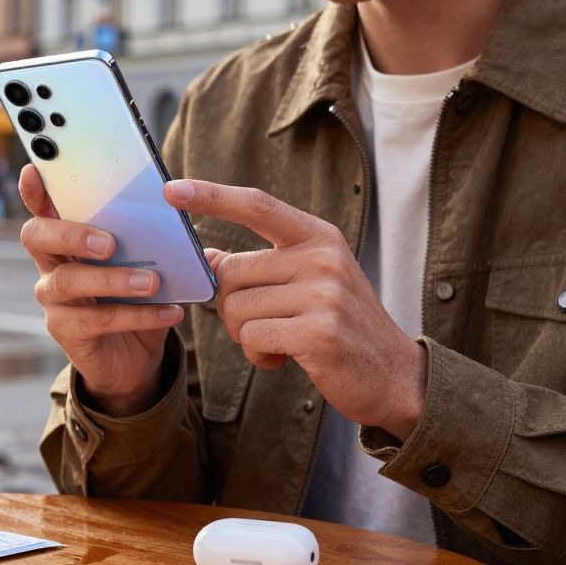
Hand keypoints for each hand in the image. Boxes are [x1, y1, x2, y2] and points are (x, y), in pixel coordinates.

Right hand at [18, 165, 184, 415]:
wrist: (136, 358)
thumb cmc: (136, 297)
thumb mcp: (141, 262)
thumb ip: (143, 237)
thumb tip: (172, 205)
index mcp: (65, 239)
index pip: (41, 207)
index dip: (34, 190)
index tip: (34, 171)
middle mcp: (50, 265)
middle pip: (37, 237)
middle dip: (71, 233)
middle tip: (110, 242)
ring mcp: (54, 300)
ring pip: (68, 281)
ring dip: (113, 279)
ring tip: (152, 282)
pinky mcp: (67, 332)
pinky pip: (97, 320)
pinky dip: (137, 315)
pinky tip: (168, 311)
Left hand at [164, 179, 427, 439]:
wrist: (395, 376)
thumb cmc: (340, 326)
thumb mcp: (308, 282)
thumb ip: (261, 266)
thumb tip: (205, 256)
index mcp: (318, 236)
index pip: (256, 205)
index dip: (210, 196)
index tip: (170, 189)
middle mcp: (322, 257)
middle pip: (231, 272)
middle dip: (230, 306)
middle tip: (262, 323)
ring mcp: (323, 294)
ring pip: (236, 309)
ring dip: (246, 334)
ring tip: (281, 341)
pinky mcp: (318, 332)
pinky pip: (252, 337)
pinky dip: (258, 353)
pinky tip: (285, 357)